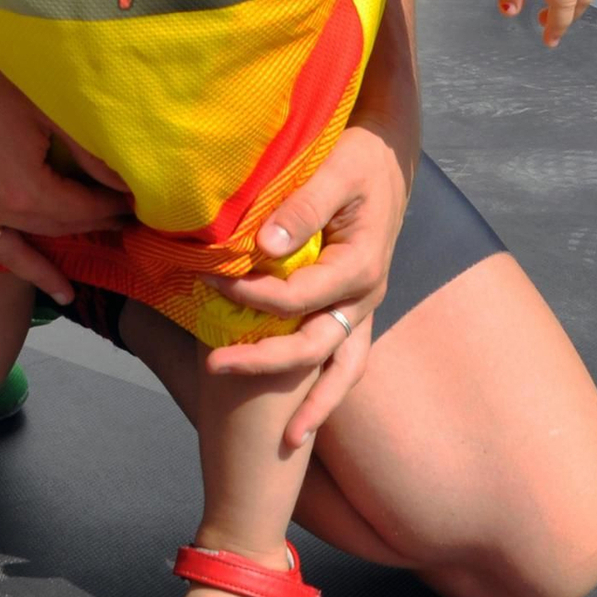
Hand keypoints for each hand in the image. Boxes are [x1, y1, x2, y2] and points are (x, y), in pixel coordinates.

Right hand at [0, 25, 130, 305]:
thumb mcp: (49, 115)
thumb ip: (89, 155)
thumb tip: (125, 181)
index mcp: (25, 190)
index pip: (78, 211)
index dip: (108, 210)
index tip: (130, 208)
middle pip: (50, 230)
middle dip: (87, 229)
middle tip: (114, 229)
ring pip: (2, 252)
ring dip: (35, 272)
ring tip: (64, 293)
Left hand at [200, 118, 409, 445]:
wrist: (389, 157)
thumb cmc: (359, 157)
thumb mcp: (334, 170)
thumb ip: (302, 207)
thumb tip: (267, 244)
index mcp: (361, 266)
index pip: (297, 297)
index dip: (250, 295)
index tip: (208, 281)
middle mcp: (367, 296)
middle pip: (316, 346)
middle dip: (265, 362)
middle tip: (214, 368)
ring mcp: (364, 307)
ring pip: (342, 367)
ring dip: (314, 401)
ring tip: (288, 440)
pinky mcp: (356, 307)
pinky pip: (346, 359)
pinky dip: (327, 387)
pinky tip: (305, 416)